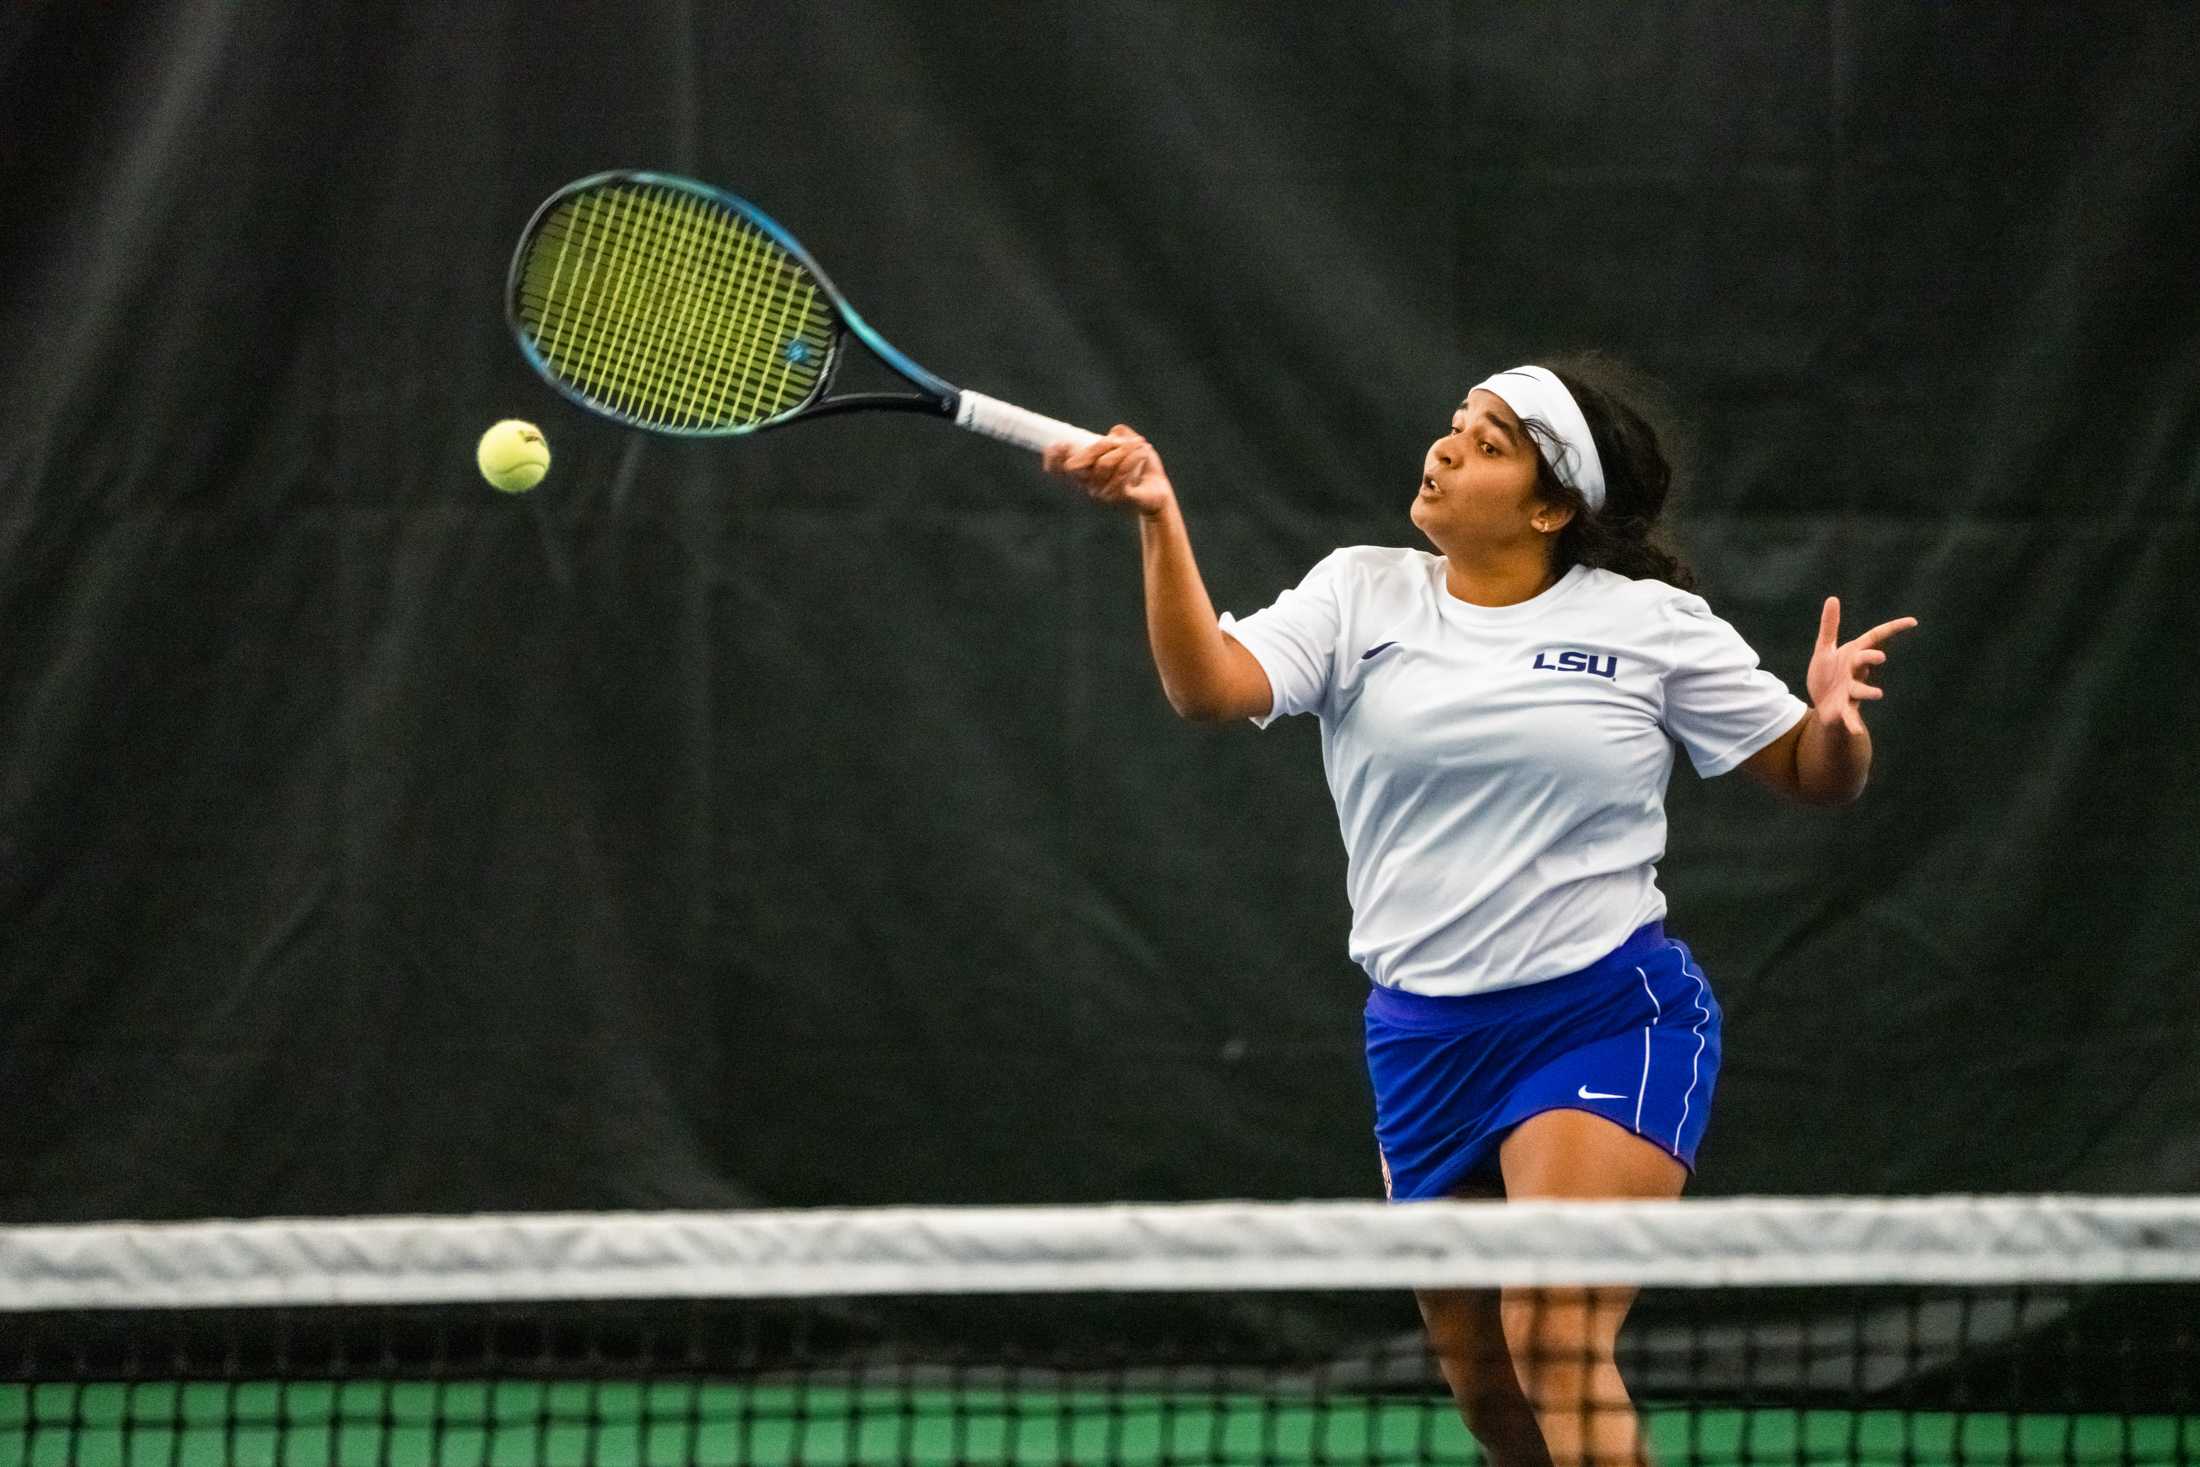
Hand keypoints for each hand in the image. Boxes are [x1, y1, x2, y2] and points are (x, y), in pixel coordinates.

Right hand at [1042, 425, 1175, 517]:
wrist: (1159, 491)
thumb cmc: (1139, 468)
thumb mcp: (1129, 447)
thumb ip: (1119, 436)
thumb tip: (1113, 432)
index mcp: (1085, 474)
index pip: (1058, 469)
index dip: (1053, 458)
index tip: (1060, 444)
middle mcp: (1089, 487)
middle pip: (1075, 465)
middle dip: (1096, 447)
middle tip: (1116, 441)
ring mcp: (1102, 495)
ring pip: (1103, 464)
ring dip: (1124, 449)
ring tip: (1140, 444)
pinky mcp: (1120, 499)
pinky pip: (1121, 473)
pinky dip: (1134, 457)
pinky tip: (1144, 452)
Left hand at [1807, 597, 1918, 736]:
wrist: (1821, 702)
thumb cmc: (1827, 674)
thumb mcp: (1825, 649)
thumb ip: (1830, 626)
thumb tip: (1833, 598)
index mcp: (1853, 654)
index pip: (1875, 638)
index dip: (1893, 629)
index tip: (1912, 621)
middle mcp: (1856, 672)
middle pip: (1865, 661)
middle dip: (1870, 658)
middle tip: (1879, 657)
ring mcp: (1851, 691)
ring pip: (1861, 690)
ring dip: (1868, 692)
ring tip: (1878, 694)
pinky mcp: (1843, 709)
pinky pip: (1850, 717)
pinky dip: (1853, 724)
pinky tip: (1857, 732)